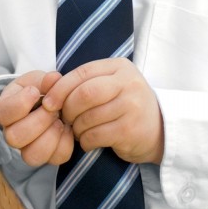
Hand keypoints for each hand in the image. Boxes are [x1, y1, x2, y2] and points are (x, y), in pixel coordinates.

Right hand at [0, 70, 74, 166]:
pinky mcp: (47, 156)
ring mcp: (28, 148)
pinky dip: (66, 143)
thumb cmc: (40, 90)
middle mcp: (12, 133)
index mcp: (6, 110)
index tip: (35, 92)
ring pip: (31, 156)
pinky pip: (55, 158)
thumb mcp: (39, 80)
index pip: (3, 113)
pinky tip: (68, 128)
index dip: (21, 103)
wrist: (50, 102)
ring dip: (50, 136)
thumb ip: (45, 79)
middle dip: (39, 121)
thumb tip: (53, 79)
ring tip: (60, 120)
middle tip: (53, 108)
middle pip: (14, 138)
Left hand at [42, 58, 163, 164]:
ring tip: (79, 131)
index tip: (48, 103)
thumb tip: (48, 89)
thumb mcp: (111, 85)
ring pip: (88, 117)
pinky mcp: (131, 129)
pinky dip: (85, 141)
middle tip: (65, 119)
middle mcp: (128, 83)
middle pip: (85, 94)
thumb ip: (85, 83)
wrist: (159, 129)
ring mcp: (132, 106)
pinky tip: (89, 141)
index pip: (82, 73)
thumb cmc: (126, 105)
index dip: (60, 88)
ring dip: (76, 128)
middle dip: (67, 109)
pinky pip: (95, 135)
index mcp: (119, 67)